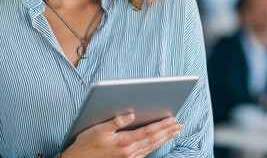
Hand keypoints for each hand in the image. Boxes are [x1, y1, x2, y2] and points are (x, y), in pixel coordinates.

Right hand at [62, 113, 182, 157]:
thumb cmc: (86, 144)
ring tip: (174, 131)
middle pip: (154, 139)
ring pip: (152, 146)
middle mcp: (129, 152)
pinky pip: (146, 152)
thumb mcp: (98, 129)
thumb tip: (131, 114)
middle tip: (180, 124)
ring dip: (164, 138)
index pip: (148, 131)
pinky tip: (159, 141)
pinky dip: (155, 145)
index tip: (173, 118)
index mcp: (124, 142)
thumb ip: (116, 122)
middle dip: (168, 131)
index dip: (162, 124)